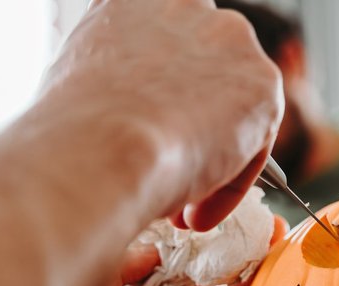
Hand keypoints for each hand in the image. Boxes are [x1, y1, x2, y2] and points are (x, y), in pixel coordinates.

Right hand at [39, 0, 281, 230]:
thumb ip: (119, 83)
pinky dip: (227, 184)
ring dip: (211, 161)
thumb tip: (132, 119)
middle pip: (201, 79)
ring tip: (180, 204)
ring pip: (229, 113)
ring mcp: (229, 41)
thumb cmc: (76, 127)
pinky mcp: (263, 84)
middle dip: (189, 129)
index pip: (164, 54)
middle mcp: (184, 6)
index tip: (146, 141)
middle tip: (167, 174)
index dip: (158, 107)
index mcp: (135, 1)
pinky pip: (251, 145)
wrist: (107, 143)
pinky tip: (195, 211)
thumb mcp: (79, 82)